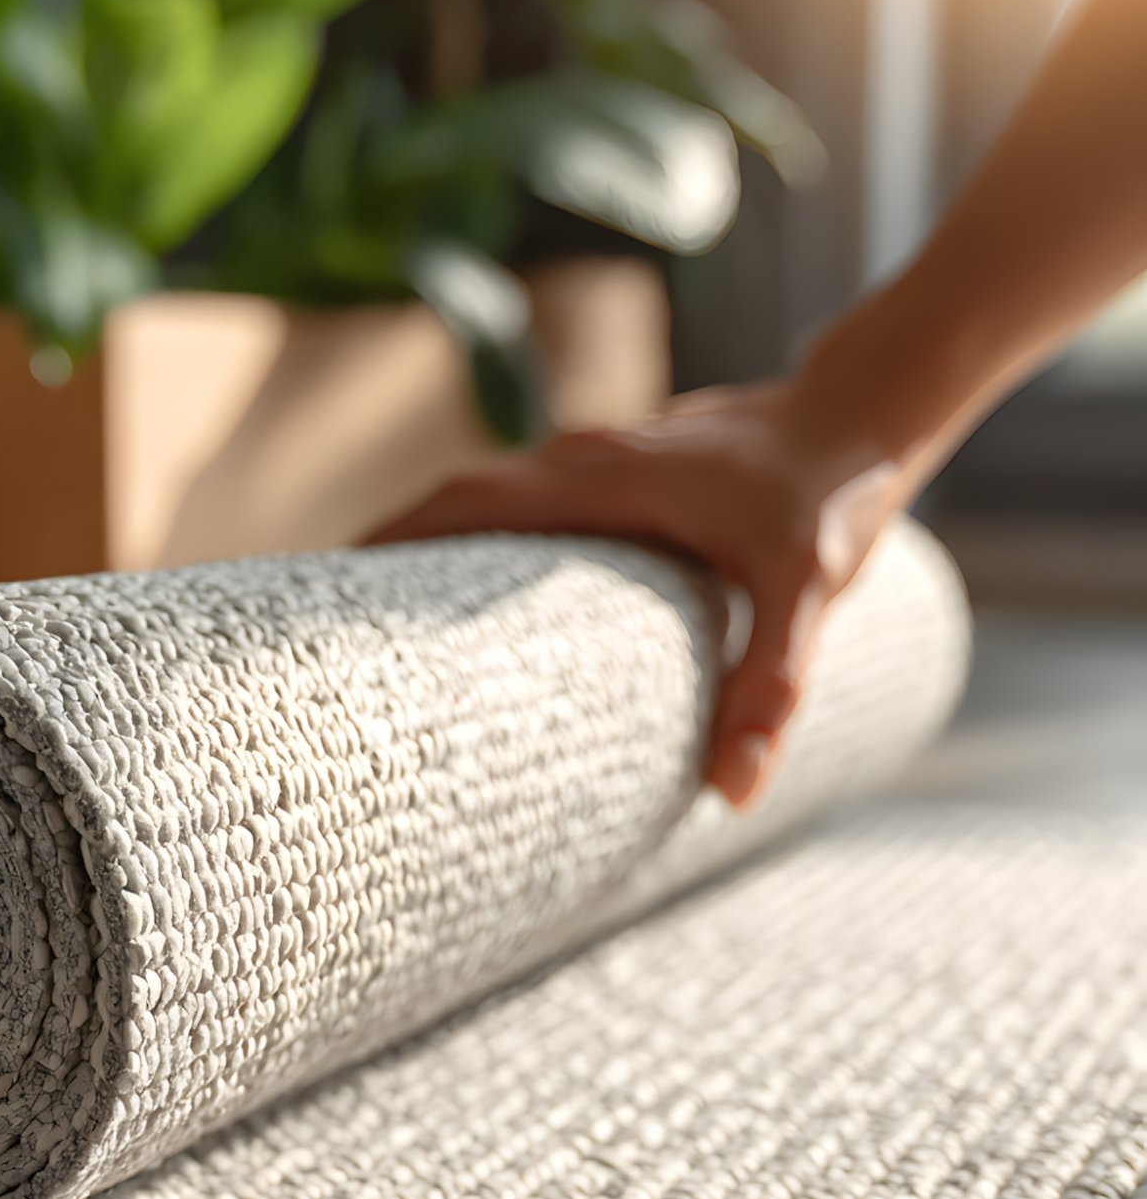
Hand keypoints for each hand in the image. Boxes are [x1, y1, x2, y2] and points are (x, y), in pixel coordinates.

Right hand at [366, 380, 911, 806]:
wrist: (872, 407)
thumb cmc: (836, 493)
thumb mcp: (808, 592)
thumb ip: (770, 686)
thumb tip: (733, 791)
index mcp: (599, 478)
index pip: (464, 503)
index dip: (391, 542)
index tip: (327, 586)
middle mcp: (583, 457)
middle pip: (453, 498)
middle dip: (384, 551)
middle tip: (326, 619)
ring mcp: (598, 456)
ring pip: (484, 494)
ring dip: (428, 540)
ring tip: (379, 613)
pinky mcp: (620, 468)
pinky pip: (522, 497)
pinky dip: (479, 533)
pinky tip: (480, 586)